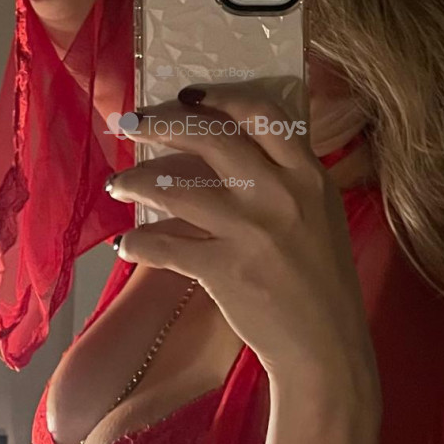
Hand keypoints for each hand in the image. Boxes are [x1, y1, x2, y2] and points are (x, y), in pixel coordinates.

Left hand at [106, 82, 379, 388]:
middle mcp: (279, 192)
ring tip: (116, 184)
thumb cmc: (323, 281)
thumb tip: (235, 148)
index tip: (188, 95)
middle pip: (208, 137)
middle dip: (160, 122)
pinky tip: (126, 244)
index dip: (219, 97)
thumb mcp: (321, 214)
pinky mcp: (223, 268)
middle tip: (129, 121)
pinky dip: (138, 243)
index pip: (261, 112)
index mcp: (307, 173)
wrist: (327, 347)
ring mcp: (249, 229)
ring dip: (136, 181)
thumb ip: (288, 178)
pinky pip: (164, 244)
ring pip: (175, 187)